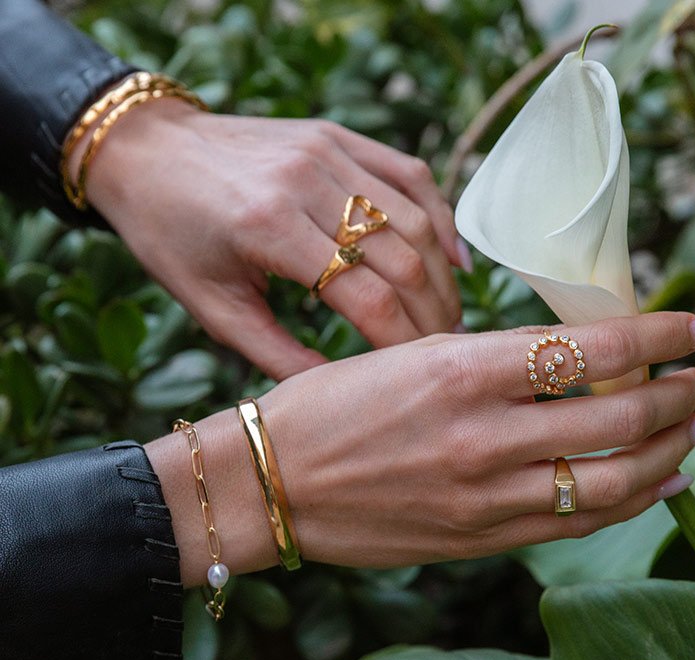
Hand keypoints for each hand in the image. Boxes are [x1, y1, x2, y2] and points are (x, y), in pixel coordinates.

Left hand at [80, 99, 464, 378]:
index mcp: (268, 229)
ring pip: (415, 217)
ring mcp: (327, 151)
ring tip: (449, 315)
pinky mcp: (337, 135)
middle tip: (445, 350)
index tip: (418, 372)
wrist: (146, 150)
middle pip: (402, 258)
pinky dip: (440, 216)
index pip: (366, 296)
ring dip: (441, 273)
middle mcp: (306, 181)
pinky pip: (408, 174)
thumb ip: (277, 354)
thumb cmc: (170, 234)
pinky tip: (451, 257)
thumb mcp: (211, 307)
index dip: (402, 341)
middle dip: (433, 313)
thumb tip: (336, 392)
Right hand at [146, 312, 694, 582]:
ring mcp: (484, 495)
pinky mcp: (478, 540)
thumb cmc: (325, 408)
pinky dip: (627, 503)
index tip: (693, 325)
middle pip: (617, 414)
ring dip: (667, 450)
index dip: (657, 334)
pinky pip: (574, 523)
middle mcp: (482, 433)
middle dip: (678, 394)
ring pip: (611, 478)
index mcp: (460, 368)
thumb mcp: (406, 356)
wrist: (270, 483)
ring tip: (694, 429)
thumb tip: (564, 362)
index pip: (590, 348)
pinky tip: (655, 483)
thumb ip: (488, 362)